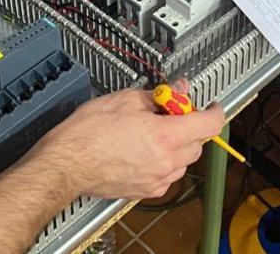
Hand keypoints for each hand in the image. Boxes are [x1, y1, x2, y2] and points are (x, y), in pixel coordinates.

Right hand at [32, 81, 223, 199]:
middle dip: (189, 125)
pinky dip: (164, 161)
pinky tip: (143, 150)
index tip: (211, 105)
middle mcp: (166, 162)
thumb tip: (177, 89)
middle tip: (170, 112)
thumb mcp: (125, 99)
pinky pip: (167, 174)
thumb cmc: (87, 133)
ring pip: (184, 160)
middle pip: (198, 142)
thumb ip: (158, 95)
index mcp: (165, 136)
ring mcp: (157, 179)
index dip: (214, 110)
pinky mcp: (145, 191)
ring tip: (152, 131)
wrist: (66, 164)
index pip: (209, 124)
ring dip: (177, 144)